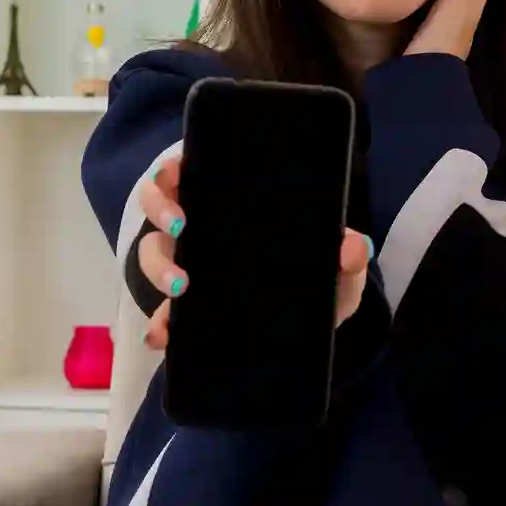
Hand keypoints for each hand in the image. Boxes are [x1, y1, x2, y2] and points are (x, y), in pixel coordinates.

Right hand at [134, 156, 373, 350]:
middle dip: (160, 210)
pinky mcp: (187, 313)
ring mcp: (188, 269)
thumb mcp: (340, 272)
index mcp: (229, 207)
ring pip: (151, 255)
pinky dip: (157, 325)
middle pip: (157, 206)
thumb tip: (354, 246)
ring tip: (181, 287)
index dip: (171, 170)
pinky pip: (161, 316)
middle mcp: (201, 232)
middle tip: (181, 227)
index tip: (176, 175)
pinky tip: (162, 335)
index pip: (187, 174)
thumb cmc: (321, 284)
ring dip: (158, 268)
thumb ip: (351, 259)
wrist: (315, 333)